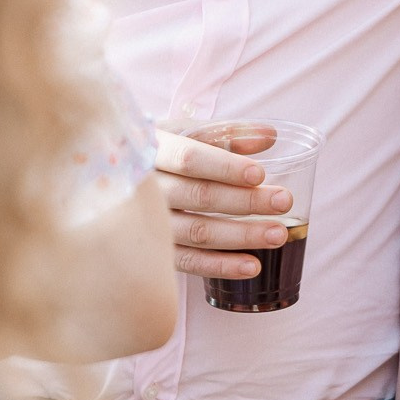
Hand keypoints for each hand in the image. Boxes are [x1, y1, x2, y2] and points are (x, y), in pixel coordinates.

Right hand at [153, 126, 293, 280]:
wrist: (115, 178)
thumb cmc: (163, 151)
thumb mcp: (187, 132)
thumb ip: (227, 133)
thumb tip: (269, 136)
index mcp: (154, 149)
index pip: (189, 158)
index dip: (225, 167)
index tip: (260, 175)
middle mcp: (145, 189)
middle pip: (198, 196)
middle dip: (245, 201)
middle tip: (284, 202)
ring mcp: (147, 223)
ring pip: (197, 232)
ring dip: (241, 236)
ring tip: (278, 235)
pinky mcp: (154, 250)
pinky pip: (188, 262)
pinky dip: (221, 266)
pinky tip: (252, 266)